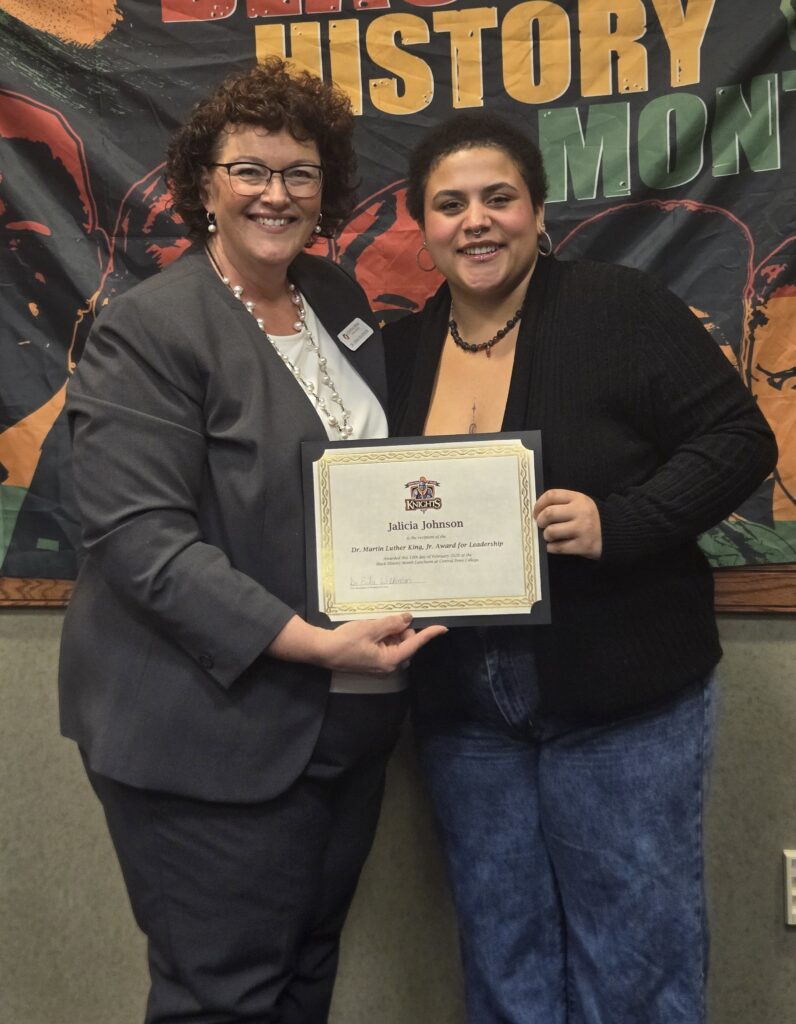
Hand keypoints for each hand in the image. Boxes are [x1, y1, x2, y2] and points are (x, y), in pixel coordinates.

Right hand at [268, 613, 447, 673]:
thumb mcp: (371, 628)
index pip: (415, 644)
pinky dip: (383, 635)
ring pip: (395, 642)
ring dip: (390, 631)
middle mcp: (388, 665)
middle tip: (386, 618)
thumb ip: (391, 623)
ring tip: (374, 623)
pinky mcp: (372, 660)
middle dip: (401, 629)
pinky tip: (371, 628)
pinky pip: (385, 645)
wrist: (322, 651)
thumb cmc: (346, 641)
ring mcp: (380, 663)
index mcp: (391, 660)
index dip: (429, 634)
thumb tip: (408, 618)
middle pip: (406, 642)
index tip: (443, 627)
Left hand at [533, 489, 601, 558]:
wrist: (614, 534)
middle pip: (549, 513)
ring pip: (551, 531)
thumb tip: (536, 513)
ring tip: (550, 536)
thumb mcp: (580, 504)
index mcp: (578, 499)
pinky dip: (551, 548)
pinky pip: (558, 547)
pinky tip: (555, 546)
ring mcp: (583, 529)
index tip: (536, 513)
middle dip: (540, 521)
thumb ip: (562, 504)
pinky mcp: (583, 545)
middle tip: (541, 525)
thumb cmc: (590, 519)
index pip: (551, 495)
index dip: (538, 504)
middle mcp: (581, 512)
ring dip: (546, 535)